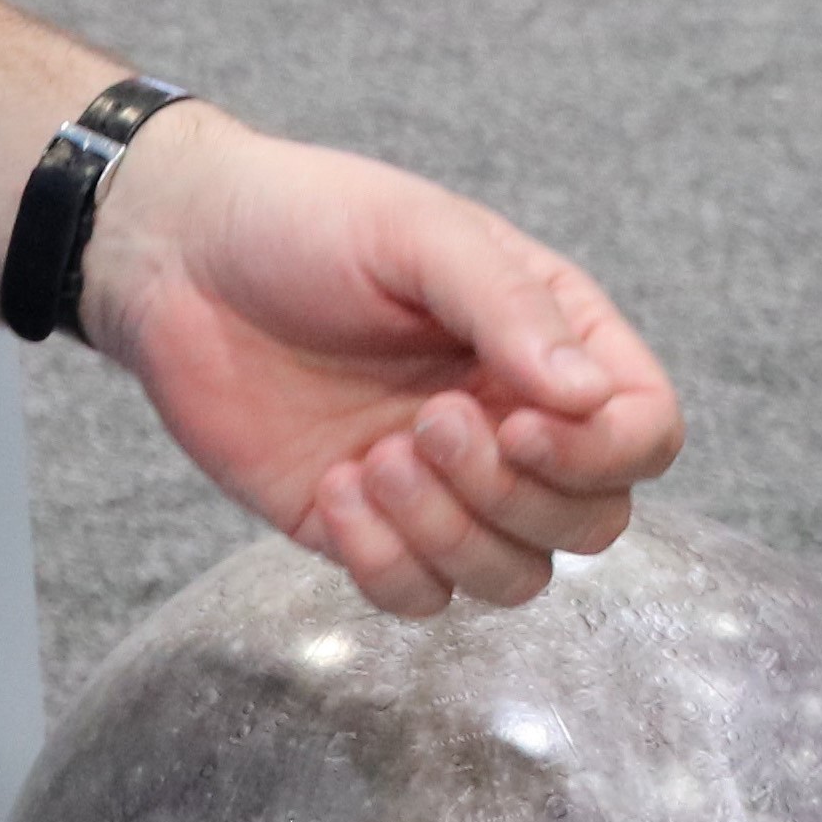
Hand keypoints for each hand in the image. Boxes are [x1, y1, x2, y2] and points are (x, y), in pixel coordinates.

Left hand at [94, 107, 682, 610]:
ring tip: (377, 457)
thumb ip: (511, 310)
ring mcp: (442, 487)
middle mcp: (513, 421)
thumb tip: (587, 400)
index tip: (515, 417)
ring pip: (515, 578)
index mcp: (548, 341)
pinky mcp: (366, 531)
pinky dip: (383, 562)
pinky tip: (335, 485)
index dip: (601, 452)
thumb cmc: (307, 221)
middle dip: (516, 495)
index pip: (644, 431)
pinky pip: (419, 599)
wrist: (177, 258)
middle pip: (592, 522)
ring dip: (451, 533)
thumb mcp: (418, 234)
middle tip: (429, 420)